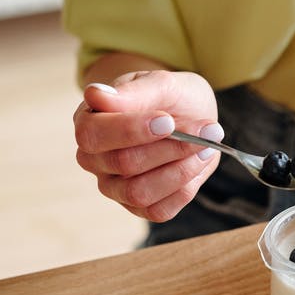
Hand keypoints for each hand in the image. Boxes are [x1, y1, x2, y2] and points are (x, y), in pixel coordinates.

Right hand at [73, 70, 222, 221]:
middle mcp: (94, 158)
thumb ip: (133, 92)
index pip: (93, 134)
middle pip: (122, 163)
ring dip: (179, 170)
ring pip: (138, 192)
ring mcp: (114, 187)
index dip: (130, 130)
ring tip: (205, 147)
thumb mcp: (161, 84)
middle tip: (205, 131)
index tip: (167, 120)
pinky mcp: (138, 207)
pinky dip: (184, 189)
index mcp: (89, 121)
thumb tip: (95, 95)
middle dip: (169, 147)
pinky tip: (197, 164)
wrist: (192, 116)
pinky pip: (157, 211)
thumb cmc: (170, 98)